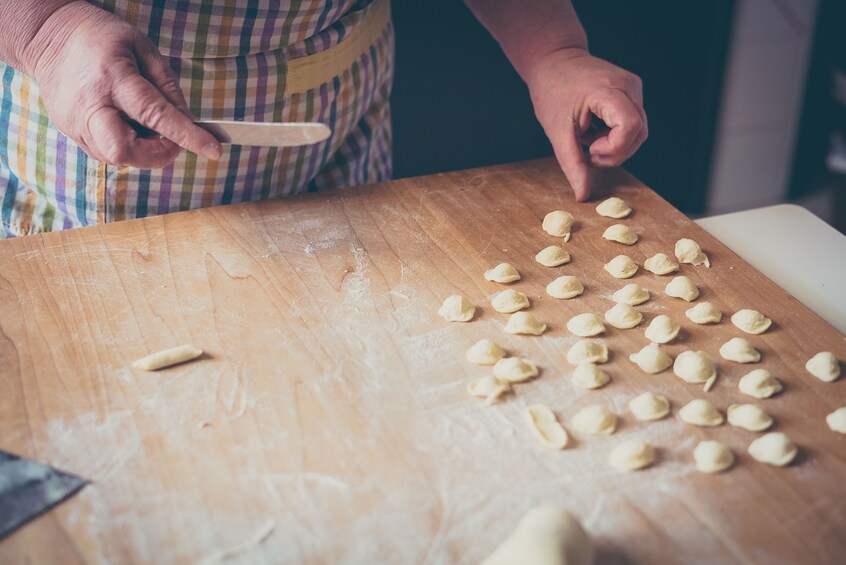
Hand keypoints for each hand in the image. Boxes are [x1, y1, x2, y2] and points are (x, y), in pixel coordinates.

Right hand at [26, 1, 220, 167]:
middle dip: (156, 156)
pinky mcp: (71, 132)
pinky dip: (126, 147)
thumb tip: (188, 122)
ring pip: (116, 158)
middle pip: (124, 151)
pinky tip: (126, 124)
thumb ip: (168, 87)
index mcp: (114, 78)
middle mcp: (90, 105)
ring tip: (145, 125)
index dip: (186, 136)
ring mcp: (75, 123)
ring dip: (143, 152)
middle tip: (170, 141)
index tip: (213, 150)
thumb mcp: (142, 48)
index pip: (155, 115)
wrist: (48, 37)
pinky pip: (106, 153)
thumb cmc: (101, 38)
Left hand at [526, 48, 647, 200]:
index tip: (590, 150)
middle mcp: (628, 86)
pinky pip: (634, 122)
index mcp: (608, 90)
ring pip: (639, 130)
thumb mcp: (557, 132)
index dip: (614, 148)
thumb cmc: (552, 91)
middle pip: (639, 133)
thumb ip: (572, 164)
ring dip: (615, 144)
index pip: (630, 127)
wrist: (554, 60)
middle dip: (615, 152)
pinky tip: (595, 129)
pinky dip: (616, 134)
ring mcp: (633, 87)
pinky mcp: (632, 91)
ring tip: (589, 138)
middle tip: (588, 151)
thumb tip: (584, 195)